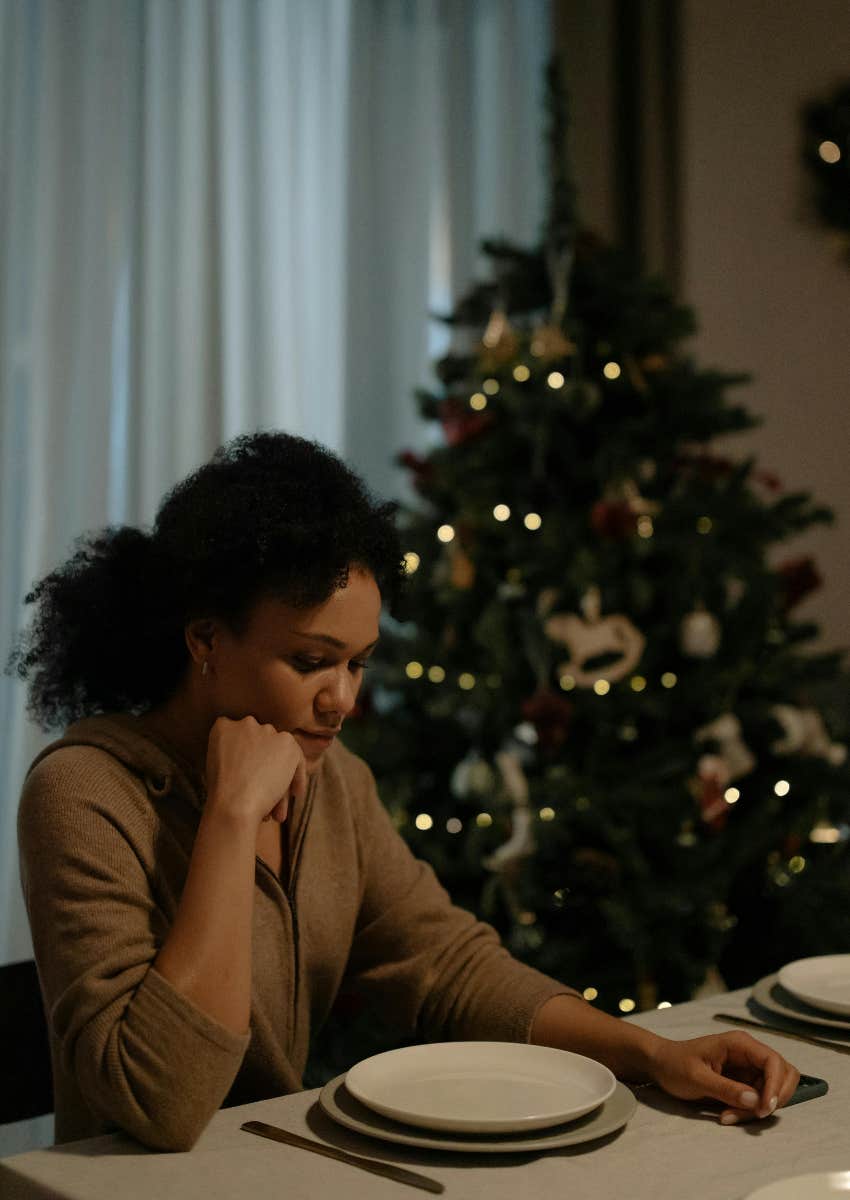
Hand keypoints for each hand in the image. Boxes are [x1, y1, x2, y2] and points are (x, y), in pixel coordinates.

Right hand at [204, 715, 307, 827]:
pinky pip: (297, 758)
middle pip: (260, 743)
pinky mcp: (287, 741)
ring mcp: (267, 731)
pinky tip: (295, 792)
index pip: (238, 736)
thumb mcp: (215, 767)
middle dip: (263, 763)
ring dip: (280, 775)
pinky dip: (297, 776)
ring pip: (278, 753)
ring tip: (277, 803)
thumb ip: (231, 755)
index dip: (244, 754)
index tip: (245, 771)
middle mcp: (246, 723)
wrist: (236, 802)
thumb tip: (248, 761)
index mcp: (223, 727)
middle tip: (263, 788)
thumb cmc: (222, 794)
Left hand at [647, 1031, 799, 1123]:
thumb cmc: (675, 1064)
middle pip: (783, 1074)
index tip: (765, 1108)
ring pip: (773, 1091)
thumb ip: (726, 1088)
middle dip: (774, 1097)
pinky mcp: (745, 1084)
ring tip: (731, 1116)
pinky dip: (749, 1112)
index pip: (773, 1061)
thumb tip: (756, 1100)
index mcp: (739, 1043)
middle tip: (754, 1114)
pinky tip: (727, 1115)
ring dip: (759, 1108)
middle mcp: (749, 1054)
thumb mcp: (697, 1078)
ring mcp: (748, 1069)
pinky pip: (759, 1100)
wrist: (661, 1066)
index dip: (776, 1085)